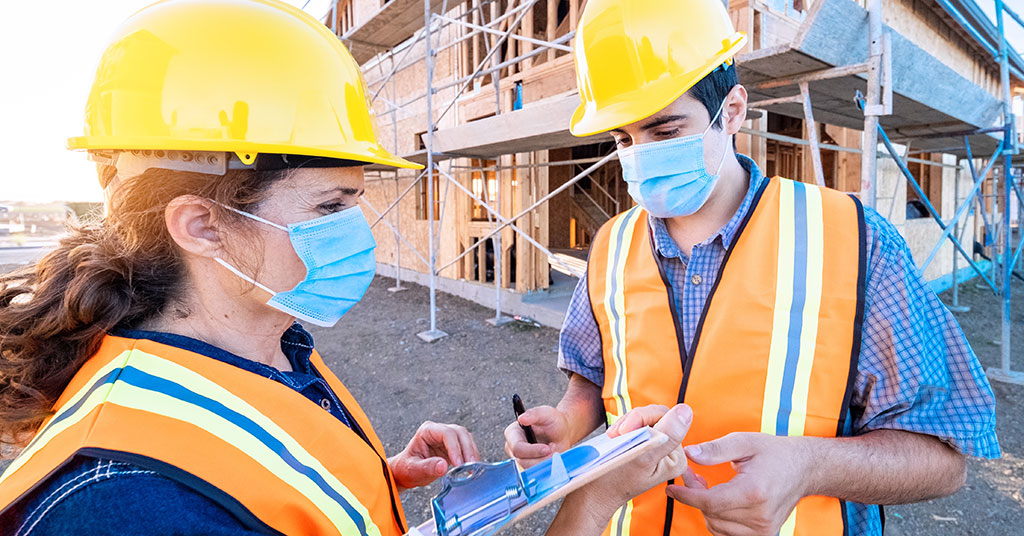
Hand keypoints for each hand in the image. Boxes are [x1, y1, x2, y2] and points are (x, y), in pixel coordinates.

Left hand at [389, 421, 479, 490]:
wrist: (406, 472)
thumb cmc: (406, 469)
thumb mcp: (413, 469)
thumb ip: (427, 467)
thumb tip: (443, 466)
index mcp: (427, 431)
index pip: (446, 433)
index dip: (455, 448)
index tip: (459, 464)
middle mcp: (438, 431)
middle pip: (459, 433)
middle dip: (467, 449)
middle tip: (471, 467)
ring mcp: (447, 438)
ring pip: (466, 438)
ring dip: (472, 453)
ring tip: (473, 469)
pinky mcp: (453, 446)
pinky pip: (466, 447)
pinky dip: (471, 457)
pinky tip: (472, 468)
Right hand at [504, 405, 572, 467]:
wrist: (562, 433)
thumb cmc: (553, 422)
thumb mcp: (547, 413)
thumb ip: (534, 414)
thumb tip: (522, 418)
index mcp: (513, 433)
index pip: (517, 448)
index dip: (532, 451)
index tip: (547, 448)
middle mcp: (513, 446)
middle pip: (523, 461)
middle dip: (541, 457)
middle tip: (553, 449)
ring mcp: (520, 458)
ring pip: (530, 468)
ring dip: (545, 461)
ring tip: (552, 450)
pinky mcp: (528, 466)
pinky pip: (535, 472)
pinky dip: (546, 466)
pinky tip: (551, 457)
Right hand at [547, 404, 693, 535]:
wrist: (594, 492)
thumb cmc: (614, 479)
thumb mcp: (643, 457)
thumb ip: (669, 435)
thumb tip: (686, 410)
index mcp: (676, 458)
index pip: (669, 419)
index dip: (644, 418)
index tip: (625, 431)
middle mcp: (670, 452)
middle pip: (658, 415)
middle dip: (635, 419)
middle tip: (616, 434)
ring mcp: (656, 447)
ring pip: (646, 417)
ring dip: (627, 423)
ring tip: (614, 437)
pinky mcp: (643, 443)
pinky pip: (637, 422)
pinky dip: (624, 425)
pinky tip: (614, 436)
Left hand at [667, 432, 812, 535]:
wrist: (804, 469)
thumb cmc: (774, 453)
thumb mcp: (744, 442)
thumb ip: (714, 449)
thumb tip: (688, 454)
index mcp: (754, 492)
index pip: (710, 503)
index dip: (686, 496)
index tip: (671, 487)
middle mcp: (759, 516)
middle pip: (711, 515)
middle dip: (694, 496)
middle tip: (691, 476)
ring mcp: (763, 530)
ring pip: (716, 527)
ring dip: (705, 508)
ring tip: (706, 486)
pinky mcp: (764, 535)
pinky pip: (728, 533)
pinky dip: (717, 518)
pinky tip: (718, 499)